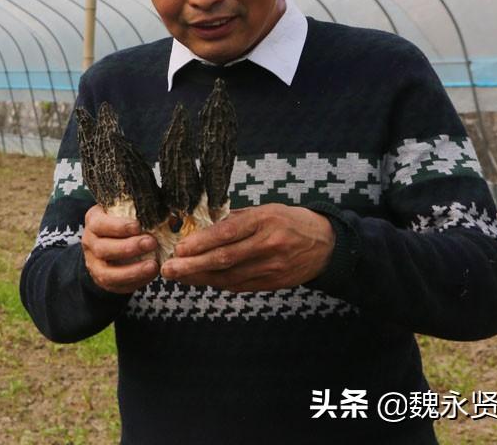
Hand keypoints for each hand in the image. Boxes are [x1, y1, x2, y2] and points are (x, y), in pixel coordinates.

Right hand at [81, 205, 159, 293]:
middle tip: (151, 243)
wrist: (109, 240)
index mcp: (93, 221)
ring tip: (153, 265)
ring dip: (132, 270)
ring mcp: (93, 264)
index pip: (100, 224)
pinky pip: (117, 286)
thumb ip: (139, 212)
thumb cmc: (122, 221)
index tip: (138, 226)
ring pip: (107, 273)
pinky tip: (151, 274)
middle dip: (128, 248)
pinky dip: (135, 281)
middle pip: (103, 249)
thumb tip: (168, 218)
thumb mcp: (124, 211)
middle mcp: (89, 243)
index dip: (118, 227)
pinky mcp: (102, 280)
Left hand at [160, 204, 334, 292]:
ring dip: (200, 278)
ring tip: (177, 276)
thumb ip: (236, 219)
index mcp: (264, 221)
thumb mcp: (266, 210)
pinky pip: (239, 285)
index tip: (179, 248)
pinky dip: (217, 283)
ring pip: (229, 276)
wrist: (327, 246)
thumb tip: (201, 224)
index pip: (227, 233)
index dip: (201, 242)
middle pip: (224, 259)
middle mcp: (268, 245)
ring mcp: (271, 268)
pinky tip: (200, 280)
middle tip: (168, 269)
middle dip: (192, 266)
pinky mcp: (273, 284)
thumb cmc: (291, 222)